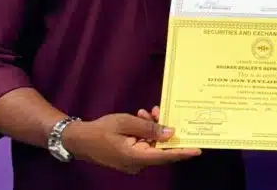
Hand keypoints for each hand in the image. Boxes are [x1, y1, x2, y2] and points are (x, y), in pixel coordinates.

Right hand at [63, 111, 200, 173]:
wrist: (78, 140)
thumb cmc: (100, 130)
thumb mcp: (126, 122)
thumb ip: (149, 127)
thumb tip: (170, 133)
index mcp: (136, 157)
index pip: (165, 156)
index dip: (183, 152)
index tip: (198, 149)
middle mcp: (137, 163)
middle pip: (160, 149)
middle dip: (164, 131)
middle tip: (160, 112)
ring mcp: (133, 162)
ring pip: (152, 146)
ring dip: (152, 129)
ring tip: (146, 112)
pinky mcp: (129, 158)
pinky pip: (143, 146)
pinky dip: (144, 133)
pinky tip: (140, 118)